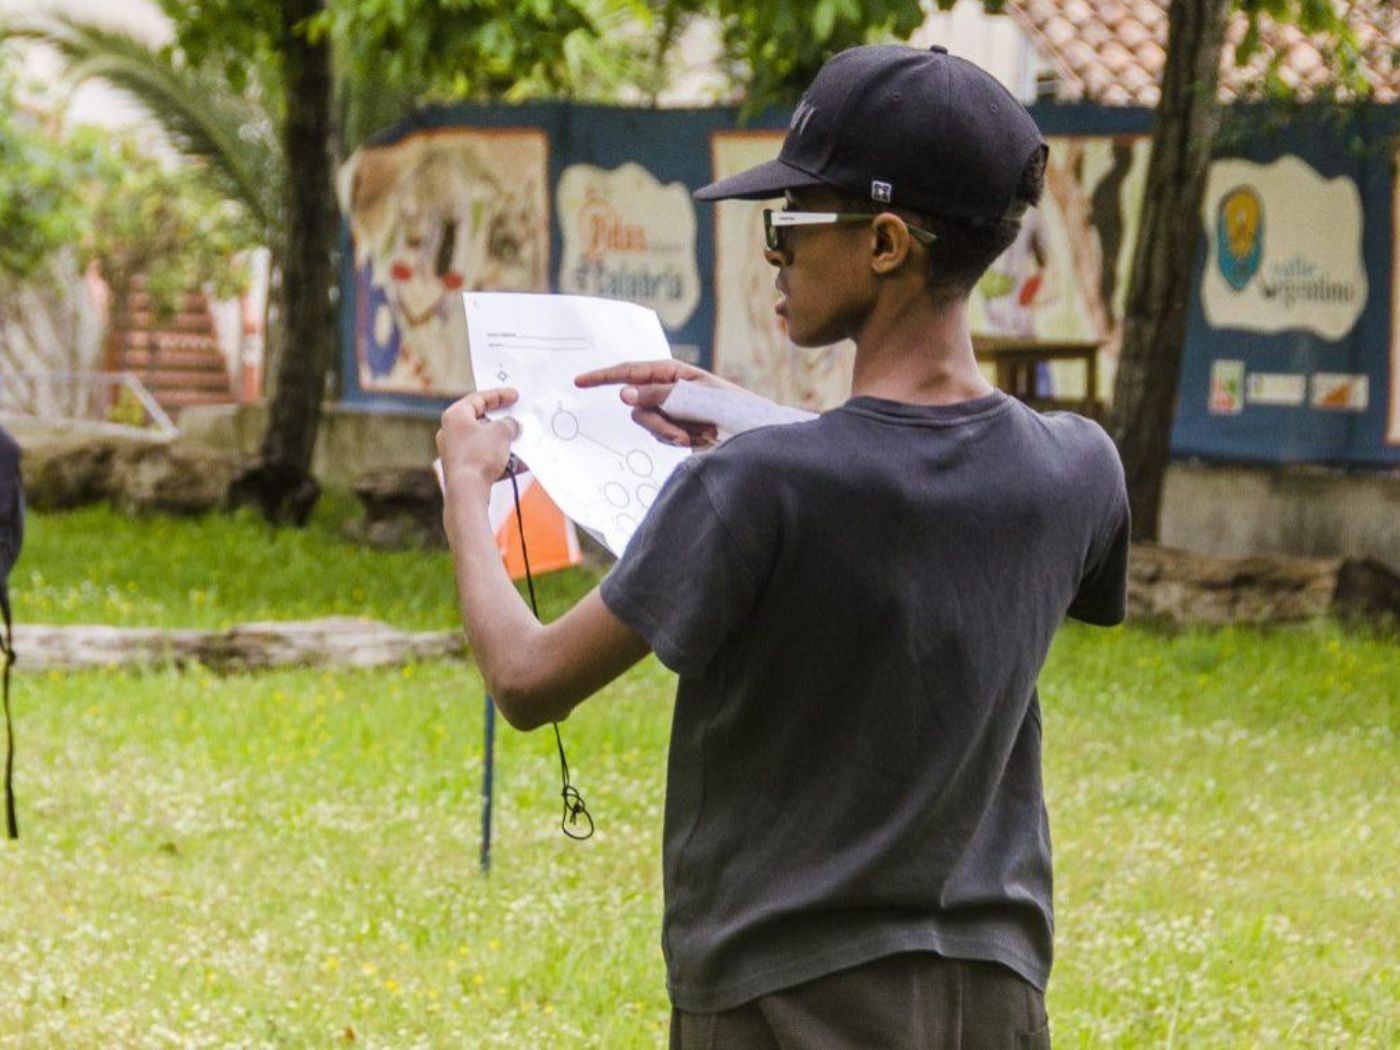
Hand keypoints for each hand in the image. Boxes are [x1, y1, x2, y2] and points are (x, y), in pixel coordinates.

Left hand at [436, 388, 520, 496]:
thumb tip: (512, 426)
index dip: (499, 395)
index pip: (479, 398)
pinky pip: (483, 458)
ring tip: (520, 443)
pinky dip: (499, 458)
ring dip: (503, 441)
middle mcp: (450, 431)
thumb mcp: (502, 432)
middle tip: (517, 419)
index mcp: (455, 415)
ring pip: (483, 440)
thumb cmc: (479, 456)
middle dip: (502, 421)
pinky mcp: (460, 469)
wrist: (467, 492)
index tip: (515, 396)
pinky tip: (517, 464)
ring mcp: (453, 451)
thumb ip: (509, 424)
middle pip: (480, 420)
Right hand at [574, 361, 741, 448]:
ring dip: (672, 434)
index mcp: (670, 371)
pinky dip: (679, 440)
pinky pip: (661, 437)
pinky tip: (702, 438)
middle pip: (638, 406)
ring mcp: (668, 409)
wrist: (751, 431)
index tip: (580, 381)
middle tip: (682, 436)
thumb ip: (658, 395)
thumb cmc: (729, 406)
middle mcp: (665, 389)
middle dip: (658, 423)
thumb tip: (623, 393)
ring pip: (648, 424)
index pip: (629, 372)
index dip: (603, 376)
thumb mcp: (695, 396)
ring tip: (702, 435)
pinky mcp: (674, 428)